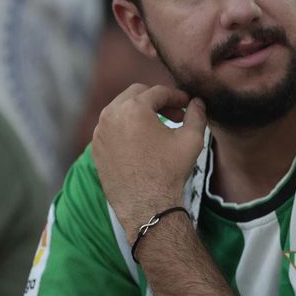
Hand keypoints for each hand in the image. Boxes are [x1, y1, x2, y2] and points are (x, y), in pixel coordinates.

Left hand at [90, 84, 204, 237]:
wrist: (146, 204)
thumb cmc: (169, 171)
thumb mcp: (191, 139)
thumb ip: (197, 115)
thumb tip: (198, 103)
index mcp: (134, 109)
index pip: (158, 92)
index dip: (177, 96)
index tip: (188, 104)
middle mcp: (111, 115)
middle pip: (136, 94)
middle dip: (156, 100)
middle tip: (174, 113)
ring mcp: (100, 132)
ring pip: (121, 109)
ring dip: (140, 112)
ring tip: (159, 127)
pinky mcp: (96, 147)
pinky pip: (111, 127)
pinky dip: (126, 127)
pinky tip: (143, 141)